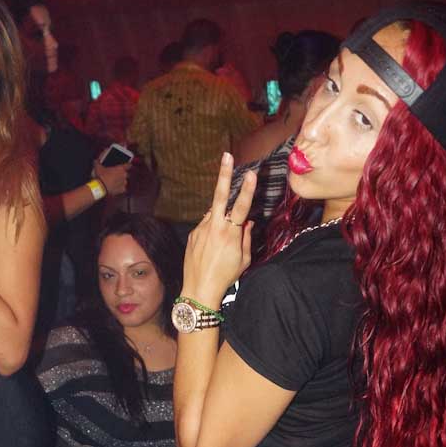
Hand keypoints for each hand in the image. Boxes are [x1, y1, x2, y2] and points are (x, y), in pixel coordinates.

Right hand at [93, 159, 129, 197]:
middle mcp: (124, 175)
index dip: (128, 165)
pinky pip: (123, 189)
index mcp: (120, 168)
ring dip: (121, 181)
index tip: (128, 165)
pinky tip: (115, 188)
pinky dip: (120, 188)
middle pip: (126, 174)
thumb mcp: (98, 167)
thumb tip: (96, 161)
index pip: (128, 165)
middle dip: (122, 175)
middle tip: (116, 175)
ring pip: (124, 181)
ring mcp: (124, 183)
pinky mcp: (122, 190)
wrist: (101, 188)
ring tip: (114, 182)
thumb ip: (98, 162)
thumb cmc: (101, 177)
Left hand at [182, 152, 255, 306]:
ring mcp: (201, 229)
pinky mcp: (193, 235)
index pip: (242, 206)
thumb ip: (246, 237)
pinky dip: (213, 229)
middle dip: (224, 174)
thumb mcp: (244, 260)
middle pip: (219, 196)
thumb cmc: (226, 277)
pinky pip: (206, 225)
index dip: (247, 189)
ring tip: (222, 241)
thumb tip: (248, 222)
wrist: (199, 290)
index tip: (251, 173)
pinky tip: (214, 246)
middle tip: (226, 156)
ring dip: (222, 217)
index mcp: (230, 234)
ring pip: (214, 213)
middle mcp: (214, 228)